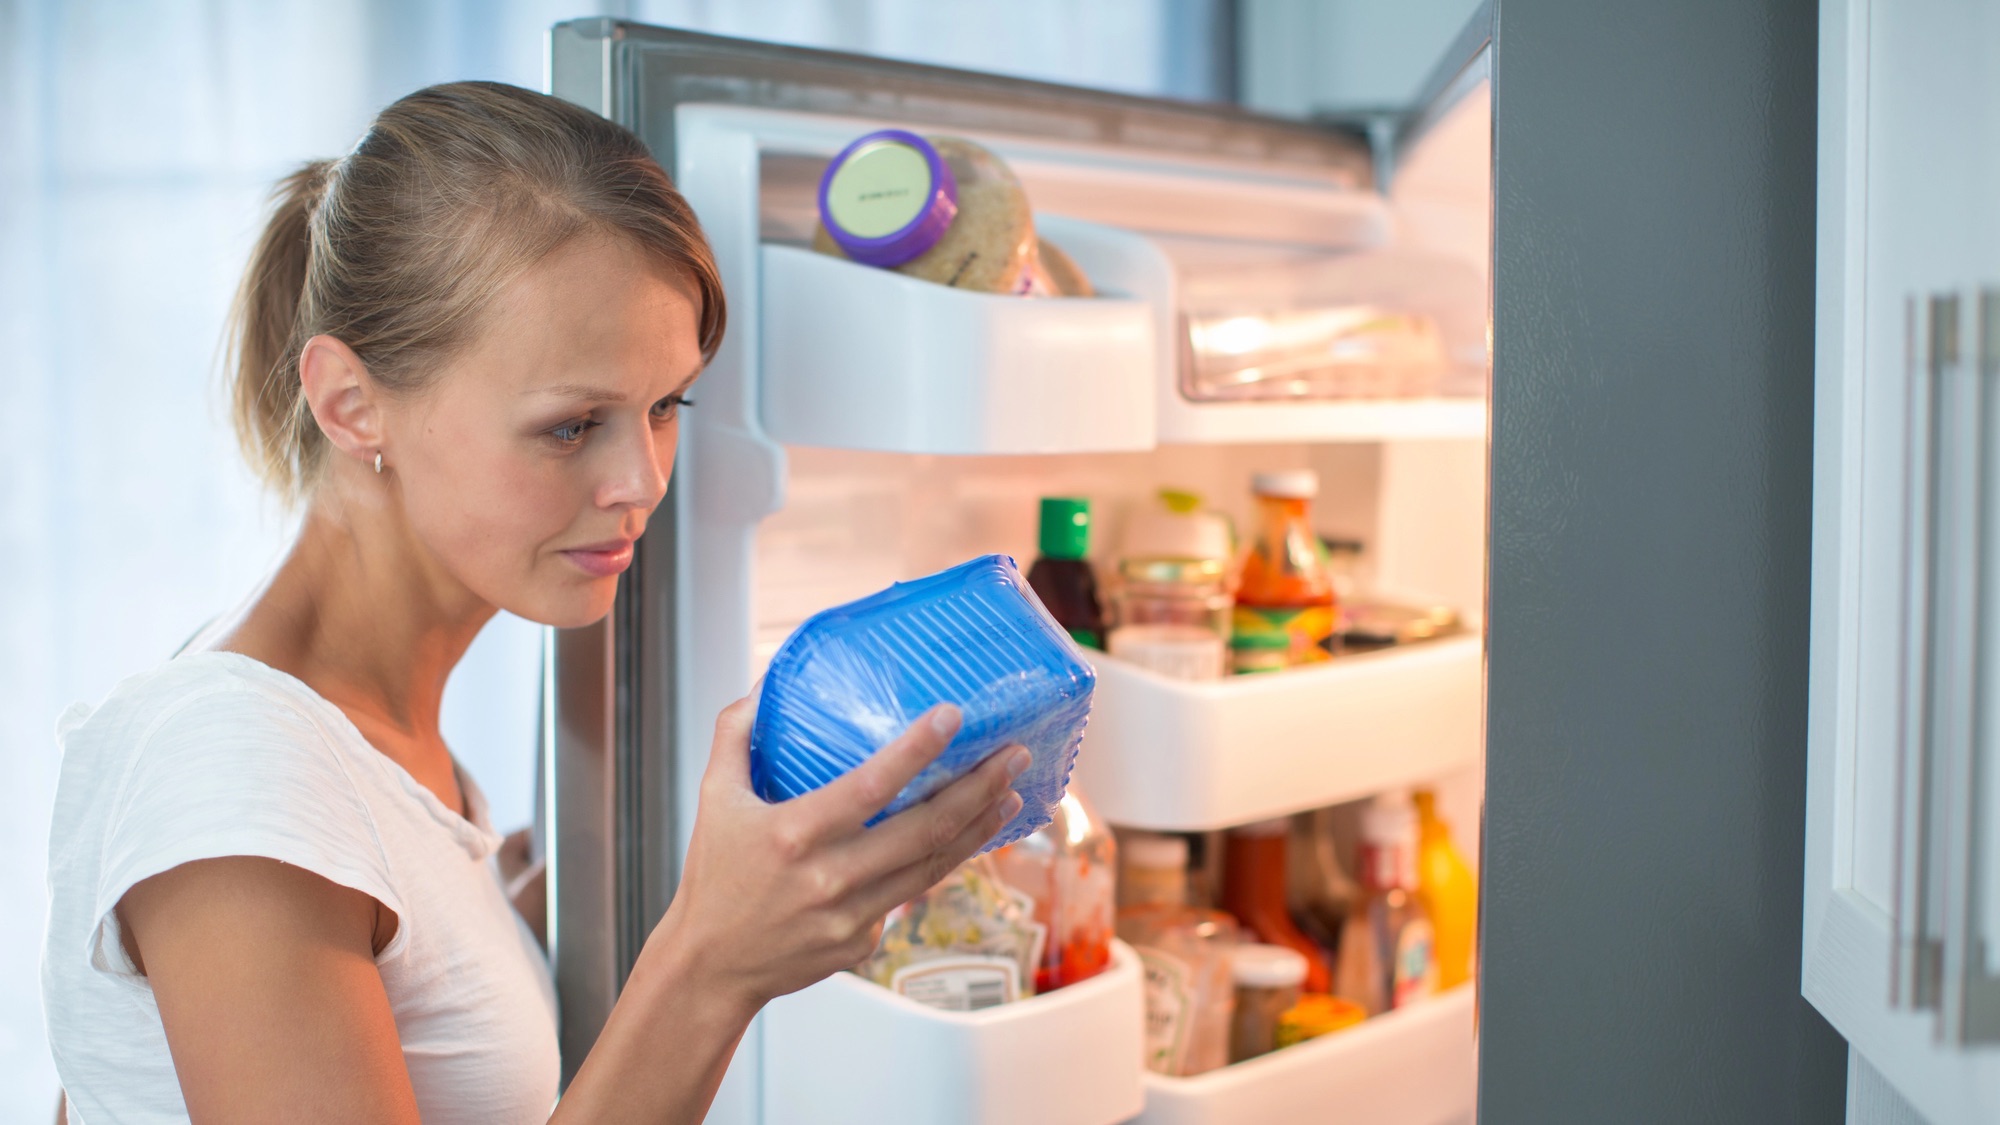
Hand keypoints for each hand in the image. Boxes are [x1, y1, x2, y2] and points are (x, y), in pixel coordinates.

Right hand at [645, 695, 1027, 1012]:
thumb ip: (737, 736)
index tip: (953, 716)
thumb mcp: (714, 797)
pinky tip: (961, 840)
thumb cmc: (714, 877)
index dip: (917, 750)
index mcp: (794, 834)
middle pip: (925, 829)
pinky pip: (908, 896)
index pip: (870, 786)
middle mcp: (830, 878)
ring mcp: (852, 916)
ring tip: (1010, 793)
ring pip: (933, 866)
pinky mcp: (864, 942)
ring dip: (978, 828)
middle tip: (1013, 755)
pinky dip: (936, 866)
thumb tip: (763, 685)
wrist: (712, 966)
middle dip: (979, 788)